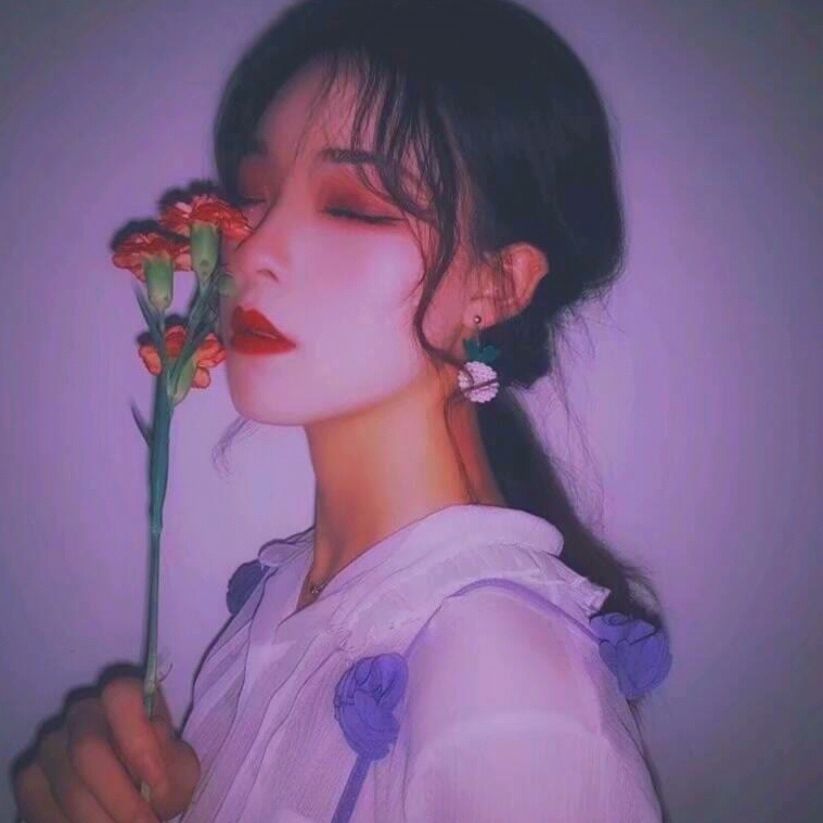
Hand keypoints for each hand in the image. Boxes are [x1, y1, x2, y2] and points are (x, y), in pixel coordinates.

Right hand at [12, 674, 199, 821]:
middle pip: (87, 749)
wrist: (132, 801)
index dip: (138, 740)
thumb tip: (154, 751)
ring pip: (68, 787)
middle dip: (120, 798)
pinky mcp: (30, 778)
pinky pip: (42, 808)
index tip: (158, 783)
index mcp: (124, 698)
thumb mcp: (179, 766)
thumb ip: (171, 756)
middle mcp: (83, 713)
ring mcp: (51, 743)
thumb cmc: (161, 776)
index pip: (121, 695)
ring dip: (101, 821)